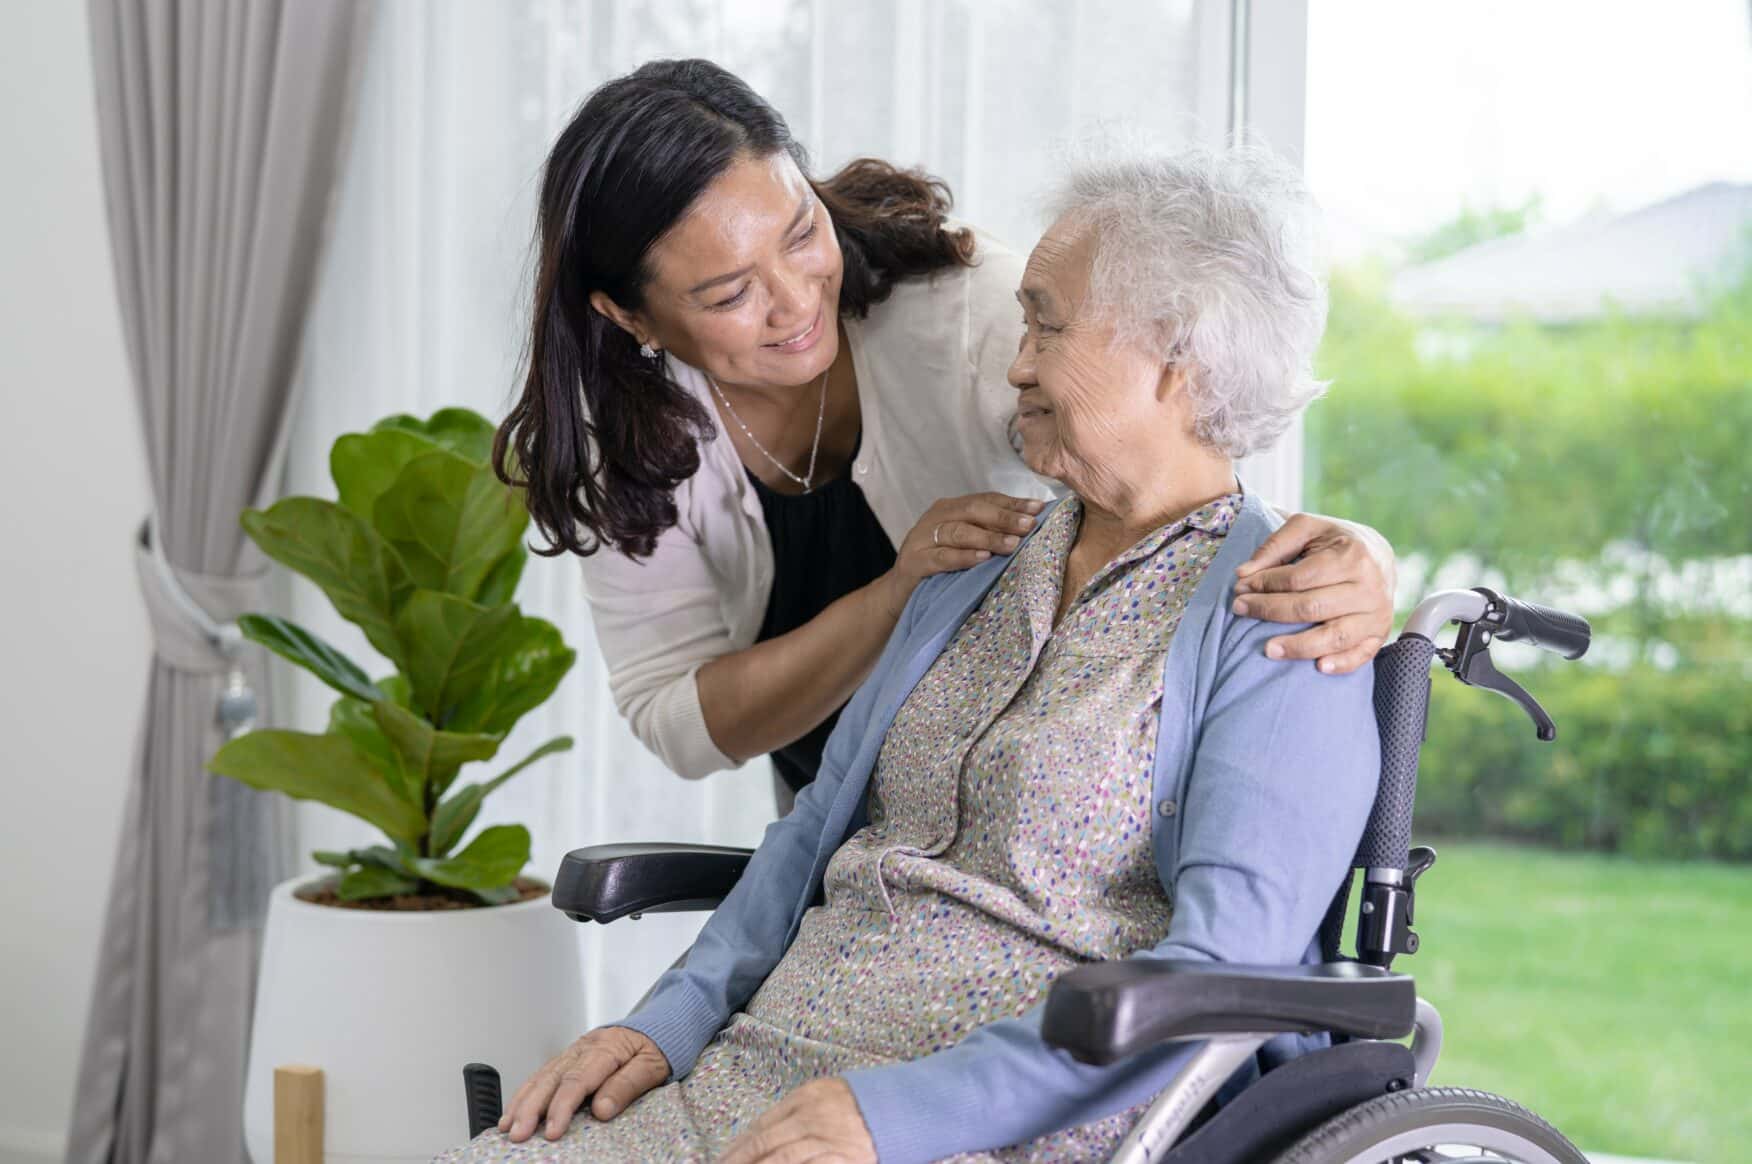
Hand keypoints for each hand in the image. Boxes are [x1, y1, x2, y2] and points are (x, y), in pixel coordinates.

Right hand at [497, 1026, 669, 1142]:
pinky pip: (544, 1073)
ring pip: (542, 1075)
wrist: (663, 1020)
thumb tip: (601, 1109)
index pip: (577, 1081)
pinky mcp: (570, 1055)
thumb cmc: (660, 1045)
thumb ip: (627, 1086)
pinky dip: (527, 1091)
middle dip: (532, 1108)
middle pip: (552, 1079)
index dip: (562, 1108)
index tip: (552, 1131)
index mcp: (606, 1049)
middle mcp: (585, 1048)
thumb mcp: (654, 1066)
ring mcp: (575, 1050)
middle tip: (519, 1133)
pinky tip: (515, 1108)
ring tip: (508, 1126)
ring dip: (523, 1101)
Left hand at [716, 1077, 876, 1163]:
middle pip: (765, 1143)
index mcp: (806, 1097)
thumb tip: (762, 1132)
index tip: (724, 1159)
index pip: (761, 1125)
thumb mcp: (828, 1092)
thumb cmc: (865, 1102)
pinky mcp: (842, 1160)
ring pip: (781, 1160)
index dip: (739, 1146)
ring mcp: (827, 1140)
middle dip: (740, 1161)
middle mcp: (812, 1117)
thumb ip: (797, 1109)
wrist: (907, 1106)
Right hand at [878, 492, 1045, 615]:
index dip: (1012, 503)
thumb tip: (1030, 526)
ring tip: (1012, 544)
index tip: (1039, 508)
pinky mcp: (914, 562)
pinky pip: (941, 557)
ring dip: (988, 537)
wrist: (900, 593)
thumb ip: (988, 533)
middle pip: (973, 511)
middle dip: (1004, 517)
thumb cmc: (940, 567)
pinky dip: (963, 557)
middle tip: (1030, 525)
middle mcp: (936, 518)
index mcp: (950, 509)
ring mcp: (922, 539)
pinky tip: (982, 558)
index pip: (985, 500)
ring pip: (958, 532)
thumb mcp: (965, 545)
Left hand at [1231, 514, 1394, 674]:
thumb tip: (1242, 574)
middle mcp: (1368, 586)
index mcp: (1351, 555)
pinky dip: (1341, 664)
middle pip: (1312, 607)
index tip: (1240, 586)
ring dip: (1299, 646)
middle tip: (1240, 609)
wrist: (1379, 556)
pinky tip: (1317, 667)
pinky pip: (1361, 655)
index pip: (1300, 578)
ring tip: (1268, 649)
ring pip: (1334, 636)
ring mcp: (1376, 612)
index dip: (1265, 583)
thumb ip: (1275, 546)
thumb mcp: (1307, 529)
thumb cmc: (1334, 542)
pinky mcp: (1379, 633)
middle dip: (1270, 610)